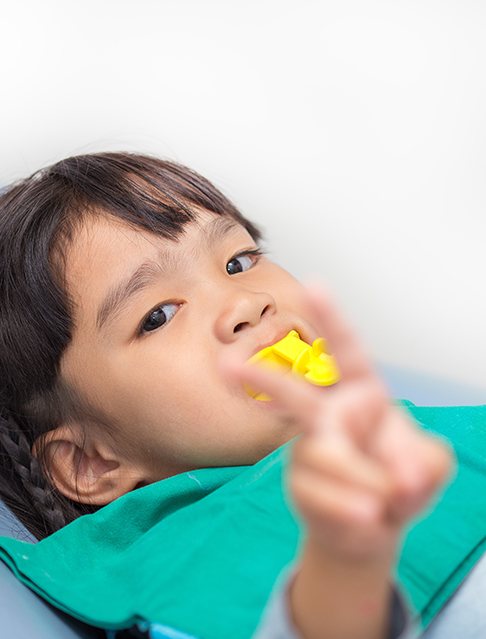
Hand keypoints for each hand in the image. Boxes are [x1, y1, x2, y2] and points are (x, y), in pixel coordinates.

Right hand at [222, 284, 452, 561]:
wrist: (375, 524)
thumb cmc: (400, 479)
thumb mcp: (428, 465)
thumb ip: (425, 462)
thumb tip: (404, 476)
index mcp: (361, 392)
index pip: (346, 350)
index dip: (330, 319)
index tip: (312, 286)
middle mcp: (328, 413)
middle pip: (294, 393)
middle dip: (265, 380)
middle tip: (226, 368)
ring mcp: (309, 448)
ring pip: (322, 456)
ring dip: (360, 481)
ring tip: (382, 508)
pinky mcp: (300, 483)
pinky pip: (317, 494)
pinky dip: (346, 508)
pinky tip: (365, 517)